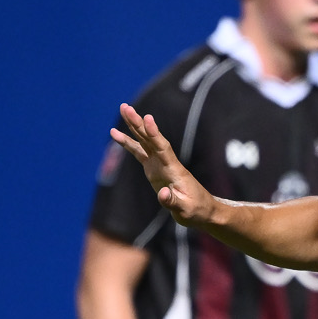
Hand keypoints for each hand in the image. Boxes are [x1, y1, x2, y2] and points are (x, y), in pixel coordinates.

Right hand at [112, 104, 215, 227]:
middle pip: (151, 139)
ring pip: (144, 141)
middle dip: (138, 123)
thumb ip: (173, 202)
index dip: (155, 134)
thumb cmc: (196, 210)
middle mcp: (166, 162)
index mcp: (174, 170)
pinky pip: (139, 152)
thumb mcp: (185, 210)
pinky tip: (115, 134)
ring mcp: (159, 163)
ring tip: (123, 109)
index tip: (147, 118)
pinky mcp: (153, 168)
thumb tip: (163, 194)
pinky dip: (128, 142)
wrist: (202, 209)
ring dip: (133, 126)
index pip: (163, 148)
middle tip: (126, 107)